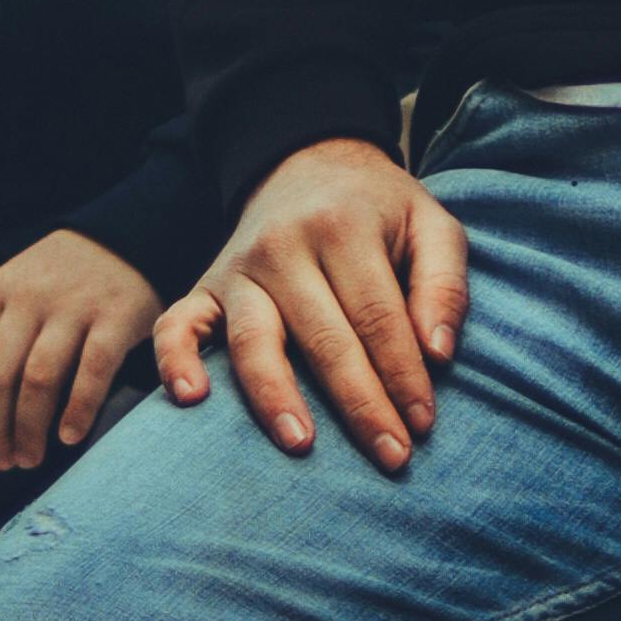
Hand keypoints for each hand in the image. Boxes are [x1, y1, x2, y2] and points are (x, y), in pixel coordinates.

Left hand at [0, 228, 163, 473]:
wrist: (133, 234)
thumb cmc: (70, 278)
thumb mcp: (23, 285)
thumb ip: (0, 328)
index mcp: (0, 288)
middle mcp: (31, 296)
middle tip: (3, 460)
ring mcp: (75, 305)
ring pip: (37, 380)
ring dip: (29, 430)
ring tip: (30, 458)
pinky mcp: (116, 317)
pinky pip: (91, 373)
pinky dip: (77, 411)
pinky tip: (69, 437)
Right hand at [153, 138, 469, 470]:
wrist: (305, 164)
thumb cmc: (377, 211)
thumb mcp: (430, 225)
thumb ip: (445, 284)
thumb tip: (437, 355)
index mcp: (343, 228)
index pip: (377, 317)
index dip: (403, 375)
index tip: (423, 423)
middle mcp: (283, 247)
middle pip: (324, 339)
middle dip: (360, 404)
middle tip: (392, 456)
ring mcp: (238, 269)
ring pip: (254, 341)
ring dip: (276, 398)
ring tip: (302, 445)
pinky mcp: (205, 286)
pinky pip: (177, 325)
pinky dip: (175, 360)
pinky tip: (192, 399)